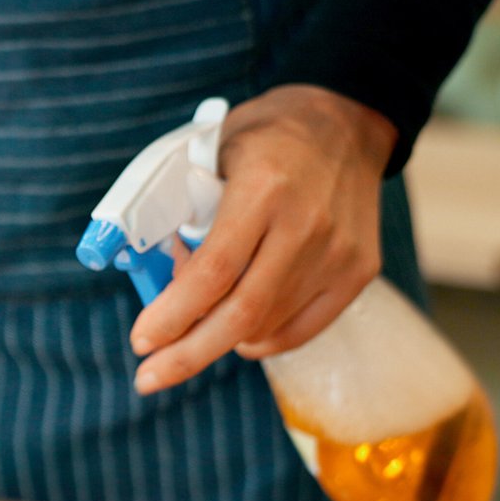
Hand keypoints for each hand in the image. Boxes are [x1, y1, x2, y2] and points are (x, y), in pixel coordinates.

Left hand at [128, 85, 396, 394]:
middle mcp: (307, 226)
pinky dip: (261, 339)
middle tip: (149, 377)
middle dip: (187, 355)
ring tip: (191, 333)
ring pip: (267, 326)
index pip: (213, 273)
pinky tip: (237, 336)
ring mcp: (338, 253)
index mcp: (262, 191)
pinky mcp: (358, 271)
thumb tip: (160, 281)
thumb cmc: (266, 139)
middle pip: (241, 314)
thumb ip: (187, 214)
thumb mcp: (213, 157)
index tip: (141, 340)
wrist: (347, 123)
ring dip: (219, 341)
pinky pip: (301, 328)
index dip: (173, 315)